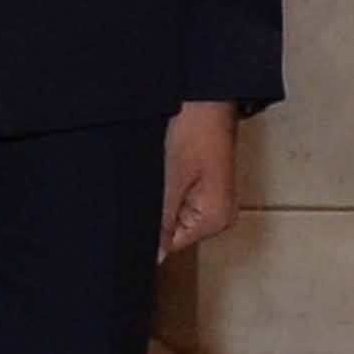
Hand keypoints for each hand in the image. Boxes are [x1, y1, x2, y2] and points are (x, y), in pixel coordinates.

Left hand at [158, 98, 244, 261]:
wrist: (208, 96)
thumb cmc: (195, 130)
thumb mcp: (172, 177)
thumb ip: (163, 220)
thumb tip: (155, 257)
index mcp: (215, 220)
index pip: (170, 245)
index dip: (149, 230)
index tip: (135, 210)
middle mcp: (219, 216)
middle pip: (173, 230)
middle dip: (155, 212)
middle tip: (149, 184)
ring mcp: (214, 201)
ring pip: (174, 213)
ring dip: (161, 198)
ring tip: (158, 173)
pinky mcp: (206, 187)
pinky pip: (180, 198)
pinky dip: (168, 188)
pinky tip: (164, 170)